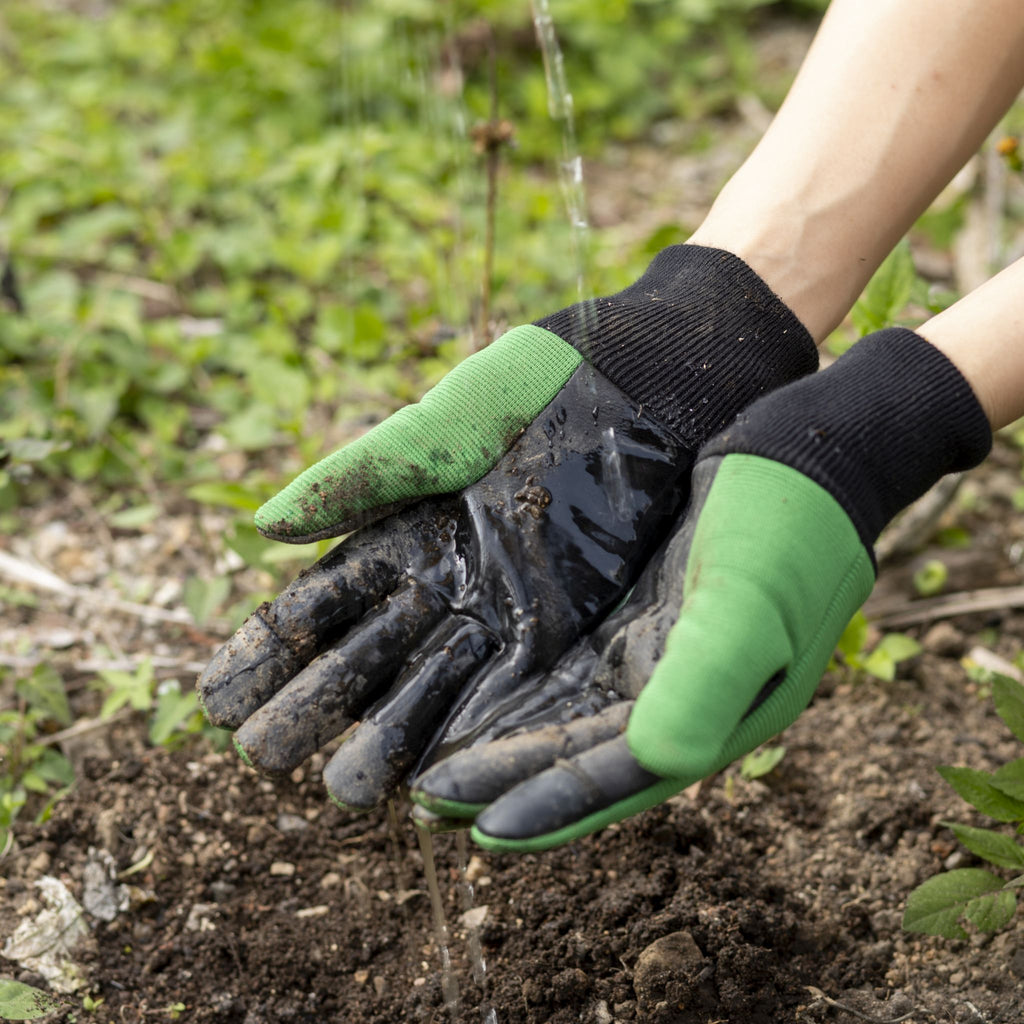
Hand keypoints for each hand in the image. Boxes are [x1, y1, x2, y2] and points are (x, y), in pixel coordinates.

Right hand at [197, 245, 816, 810]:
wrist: (651, 383)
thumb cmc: (546, 384)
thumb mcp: (447, 426)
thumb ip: (362, 475)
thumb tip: (258, 527)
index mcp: (405, 527)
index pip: (321, 601)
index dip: (270, 649)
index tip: (215, 698)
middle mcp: (445, 580)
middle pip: (365, 655)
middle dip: (315, 706)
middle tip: (261, 760)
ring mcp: (500, 610)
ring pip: (427, 687)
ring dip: (384, 739)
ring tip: (341, 794)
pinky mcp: (561, 630)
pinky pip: (504, 694)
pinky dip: (466, 737)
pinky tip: (431, 782)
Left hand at [412, 327, 991, 850]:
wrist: (803, 459)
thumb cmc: (788, 532)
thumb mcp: (748, 603)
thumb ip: (705, 678)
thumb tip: (659, 761)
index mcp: (712, 715)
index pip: (621, 778)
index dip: (554, 808)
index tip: (482, 834)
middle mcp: (674, 698)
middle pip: (578, 756)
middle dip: (506, 783)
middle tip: (427, 803)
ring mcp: (649, 657)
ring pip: (562, 714)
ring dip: (503, 742)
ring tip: (432, 762)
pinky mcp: (629, 617)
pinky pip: (563, 662)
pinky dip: (520, 685)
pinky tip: (469, 690)